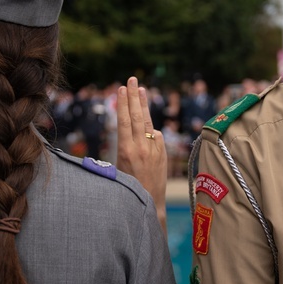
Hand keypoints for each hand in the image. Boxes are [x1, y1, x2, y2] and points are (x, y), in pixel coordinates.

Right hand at [116, 76, 168, 231]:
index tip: (121, 90)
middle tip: (131, 80)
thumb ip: (126, 145)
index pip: (124, 121)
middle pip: (136, 116)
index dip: (123, 104)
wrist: (149, 203)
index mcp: (125, 151)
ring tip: (141, 89)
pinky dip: (150, 130)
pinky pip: (155, 136)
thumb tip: (135, 129)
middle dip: (134, 96)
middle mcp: (140, 148)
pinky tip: (146, 126)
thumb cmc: (128, 187)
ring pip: (147, 122)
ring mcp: (153, 149)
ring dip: (144, 104)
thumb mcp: (119, 167)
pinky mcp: (163, 153)